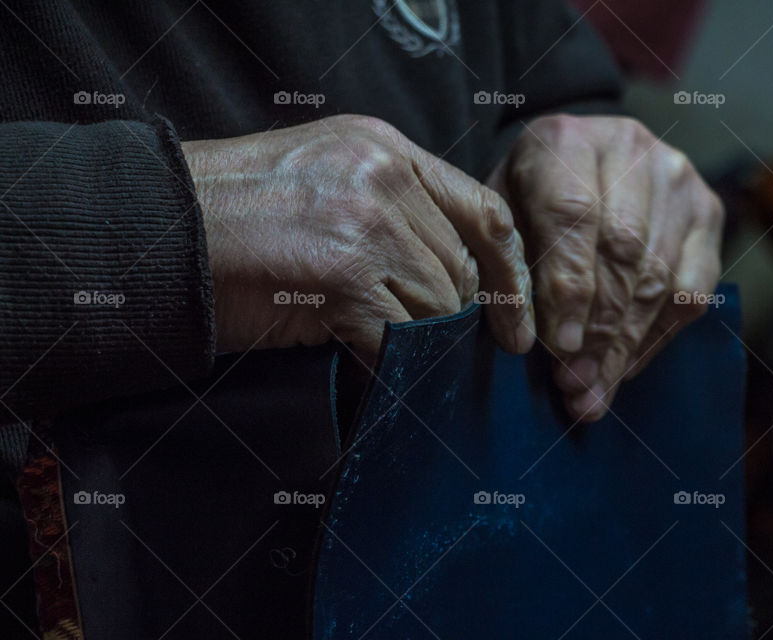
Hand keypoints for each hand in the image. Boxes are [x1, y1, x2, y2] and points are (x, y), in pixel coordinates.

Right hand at [183, 115, 534, 359]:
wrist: (158, 231)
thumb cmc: (234, 215)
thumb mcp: (326, 179)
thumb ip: (393, 209)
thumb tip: (449, 277)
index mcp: (385, 148)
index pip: (483, 210)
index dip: (508, 272)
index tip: (515, 321)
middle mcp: (383, 177)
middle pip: (459, 267)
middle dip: (452, 317)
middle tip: (435, 349)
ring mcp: (365, 224)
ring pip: (436, 306)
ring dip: (416, 341)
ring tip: (382, 349)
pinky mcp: (344, 276)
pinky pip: (399, 337)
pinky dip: (390, 363)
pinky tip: (368, 365)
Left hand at [488, 115, 722, 421]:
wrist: (577, 160)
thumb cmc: (525, 198)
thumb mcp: (499, 217)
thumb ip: (507, 265)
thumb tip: (526, 340)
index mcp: (564, 139)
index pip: (574, 216)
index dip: (569, 287)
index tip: (558, 348)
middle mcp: (629, 146)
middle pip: (624, 251)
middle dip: (598, 330)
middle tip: (574, 384)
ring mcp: (677, 177)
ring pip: (660, 276)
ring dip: (625, 345)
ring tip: (593, 391)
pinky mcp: (708, 210)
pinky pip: (693, 289)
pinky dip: (658, 337)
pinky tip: (624, 366)